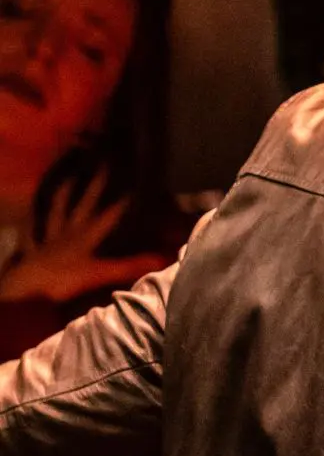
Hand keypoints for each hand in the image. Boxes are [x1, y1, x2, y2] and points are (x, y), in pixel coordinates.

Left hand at [0, 172, 166, 302]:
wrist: (27, 289)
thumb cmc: (64, 280)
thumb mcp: (100, 274)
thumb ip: (129, 266)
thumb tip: (163, 258)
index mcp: (86, 236)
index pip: (109, 215)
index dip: (123, 200)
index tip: (136, 184)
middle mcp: (69, 230)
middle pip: (83, 204)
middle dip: (94, 186)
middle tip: (102, 166)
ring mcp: (50, 237)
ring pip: (57, 210)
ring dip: (63, 194)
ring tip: (68, 179)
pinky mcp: (34, 247)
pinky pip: (32, 230)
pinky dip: (32, 220)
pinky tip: (31, 213)